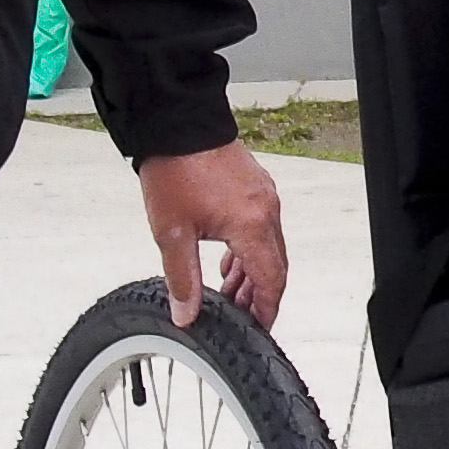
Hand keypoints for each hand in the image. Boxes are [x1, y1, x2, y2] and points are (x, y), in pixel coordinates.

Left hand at [141, 141, 286, 326]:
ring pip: (269, 247)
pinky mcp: (255, 185)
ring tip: (229, 293)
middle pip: (275, 266)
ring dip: (252, 273)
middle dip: (259, 295)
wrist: (175, 121)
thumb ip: (184, 279)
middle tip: (242, 316)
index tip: (259, 327)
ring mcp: (263, 195)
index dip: (267, 309)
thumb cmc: (175, 169)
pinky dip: (249, 250)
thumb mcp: (173, 233)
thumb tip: (187, 313)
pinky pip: (262, 227)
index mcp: (252, 225)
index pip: (272, 281)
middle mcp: (266, 210)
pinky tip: (226, 260)